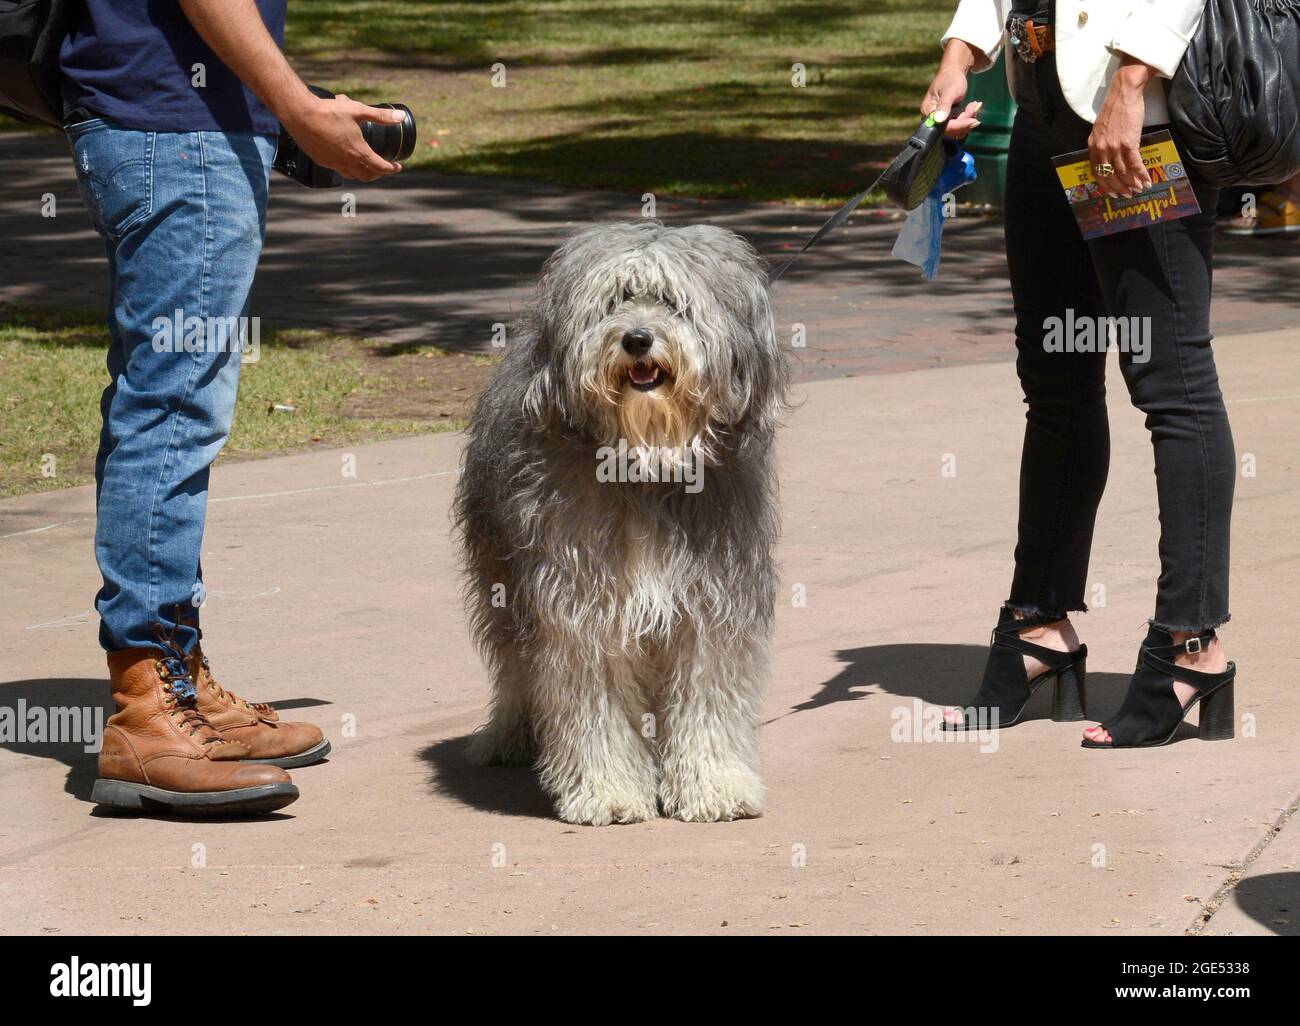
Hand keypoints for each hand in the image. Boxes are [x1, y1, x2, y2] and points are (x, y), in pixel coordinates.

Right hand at [281, 93, 405, 181]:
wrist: (299, 114)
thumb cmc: (328, 111)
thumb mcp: (358, 110)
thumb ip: (381, 115)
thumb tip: (400, 116)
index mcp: (358, 151)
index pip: (380, 167)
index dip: (392, 169)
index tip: (398, 166)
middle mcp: (346, 162)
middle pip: (367, 176)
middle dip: (378, 174)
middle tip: (383, 167)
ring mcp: (332, 163)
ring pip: (352, 175)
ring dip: (362, 173)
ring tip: (366, 165)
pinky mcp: (321, 161)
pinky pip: (337, 169)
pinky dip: (346, 168)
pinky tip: (345, 159)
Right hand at [922, 40, 983, 138]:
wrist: (954, 71)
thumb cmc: (951, 78)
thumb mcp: (949, 91)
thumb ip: (944, 106)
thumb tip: (938, 120)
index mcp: (928, 111)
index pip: (943, 127)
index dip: (959, 125)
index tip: (973, 121)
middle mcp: (932, 118)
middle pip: (951, 129)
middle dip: (965, 119)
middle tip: (975, 106)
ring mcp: (939, 119)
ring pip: (956, 128)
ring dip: (968, 118)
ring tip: (974, 105)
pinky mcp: (946, 119)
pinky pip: (958, 125)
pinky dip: (967, 118)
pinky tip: (971, 108)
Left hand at [1089, 58, 1155, 197]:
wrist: (1124, 93)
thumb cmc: (1115, 108)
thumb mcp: (1101, 128)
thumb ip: (1102, 143)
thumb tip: (1109, 156)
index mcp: (1093, 146)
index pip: (1096, 171)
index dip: (1105, 184)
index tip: (1112, 191)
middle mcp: (1102, 149)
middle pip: (1109, 175)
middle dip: (1119, 188)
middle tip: (1127, 195)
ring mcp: (1115, 147)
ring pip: (1123, 172)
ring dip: (1132, 184)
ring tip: (1139, 189)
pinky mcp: (1129, 143)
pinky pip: (1135, 164)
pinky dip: (1141, 174)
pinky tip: (1147, 181)